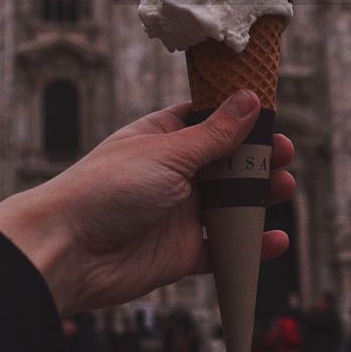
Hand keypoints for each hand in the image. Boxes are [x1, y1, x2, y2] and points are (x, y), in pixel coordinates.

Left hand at [0, 89, 294, 314]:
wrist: (67, 252)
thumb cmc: (107, 189)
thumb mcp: (168, 153)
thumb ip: (215, 133)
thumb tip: (249, 97)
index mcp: (163, 137)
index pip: (209, 119)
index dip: (241, 117)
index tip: (271, 115)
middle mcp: (173, 174)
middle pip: (226, 163)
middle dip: (257, 159)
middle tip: (283, 155)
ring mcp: (178, 214)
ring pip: (230, 204)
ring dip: (259, 198)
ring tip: (283, 188)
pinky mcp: (181, 253)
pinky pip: (223, 249)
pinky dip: (249, 246)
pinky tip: (274, 240)